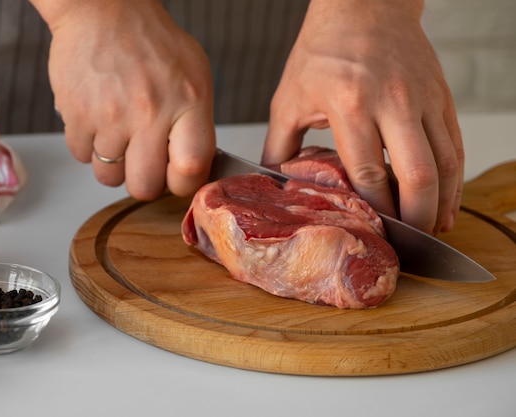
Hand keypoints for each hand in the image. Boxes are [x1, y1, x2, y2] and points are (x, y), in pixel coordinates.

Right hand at [30, 0, 215, 199]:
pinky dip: (88, 147)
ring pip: (109, 178)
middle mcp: (150, 112)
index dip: (183, 184)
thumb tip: (193, 169)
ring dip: (114, 166)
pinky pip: (81, 157)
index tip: (177, 178)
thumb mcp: (194, 74)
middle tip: (144, 163)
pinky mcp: (77, 115)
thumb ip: (197, 123)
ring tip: (119, 136)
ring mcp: (110, 116)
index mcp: (188, 101)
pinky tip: (98, 122)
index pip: (190, 170)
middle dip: (144, 182)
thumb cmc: (150, 42)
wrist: (102, 10)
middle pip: (144, 187)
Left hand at [262, 0, 463, 234]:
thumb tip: (272, 183)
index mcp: (349, 104)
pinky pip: (455, 145)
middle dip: (415, 218)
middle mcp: (391, 102)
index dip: (375, 211)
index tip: (373, 232)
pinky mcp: (440, 96)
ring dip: (442, 203)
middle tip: (407, 242)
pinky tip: (446, 199)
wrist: (363, 5)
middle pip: (417, 175)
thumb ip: (280, 145)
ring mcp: (422, 99)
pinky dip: (455, 178)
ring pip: (445, 164)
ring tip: (432, 229)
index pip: (368, 173)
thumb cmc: (322, 50)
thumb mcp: (289, 98)